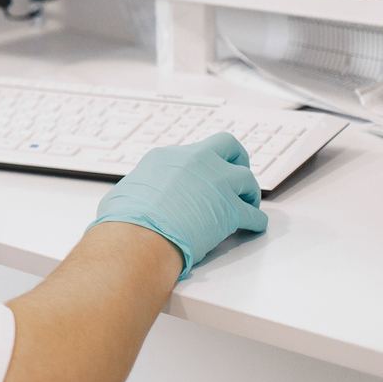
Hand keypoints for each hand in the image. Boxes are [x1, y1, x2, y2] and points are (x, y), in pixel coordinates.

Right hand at [89, 133, 265, 277]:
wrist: (138, 236)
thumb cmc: (126, 219)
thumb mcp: (127, 189)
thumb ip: (142, 188)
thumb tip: (139, 198)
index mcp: (169, 156)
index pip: (194, 152)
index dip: (201, 166)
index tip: (204, 177)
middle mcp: (196, 161)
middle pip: (228, 145)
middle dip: (237, 158)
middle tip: (238, 172)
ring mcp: (216, 183)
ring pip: (247, 178)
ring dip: (249, 191)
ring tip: (248, 202)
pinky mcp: (230, 209)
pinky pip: (253, 214)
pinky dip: (256, 221)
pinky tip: (253, 226)